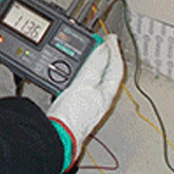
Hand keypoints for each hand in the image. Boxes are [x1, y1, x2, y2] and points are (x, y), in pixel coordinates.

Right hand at [47, 34, 123, 161]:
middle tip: (102, 43)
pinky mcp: (76, 106)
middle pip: (107, 73)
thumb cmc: (72, 116)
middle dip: (105, 57)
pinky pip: (85, 85)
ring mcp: (89, 103)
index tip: (111, 38)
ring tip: (89, 53)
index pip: (116, 67)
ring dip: (94, 64)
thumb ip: (94, 65)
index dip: (114, 51)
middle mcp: (100, 99)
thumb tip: (104, 49)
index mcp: (107, 93)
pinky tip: (76, 73)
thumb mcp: (84, 84)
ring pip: (96, 78)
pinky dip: (82, 74)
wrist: (57, 135)